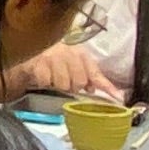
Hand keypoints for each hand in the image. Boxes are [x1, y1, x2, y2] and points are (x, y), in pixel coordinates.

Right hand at [6, 42, 120, 99]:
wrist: (30, 51)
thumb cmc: (57, 60)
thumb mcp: (76, 65)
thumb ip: (93, 78)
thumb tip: (114, 93)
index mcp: (80, 53)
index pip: (95, 72)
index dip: (107, 86)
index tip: (118, 98)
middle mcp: (68, 52)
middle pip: (79, 82)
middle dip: (72, 85)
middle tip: (65, 80)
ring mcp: (53, 57)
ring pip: (63, 84)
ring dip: (58, 85)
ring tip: (53, 77)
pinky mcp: (38, 63)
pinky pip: (46, 83)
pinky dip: (44, 83)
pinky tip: (43, 76)